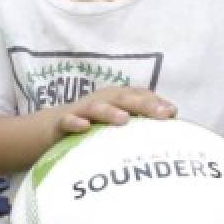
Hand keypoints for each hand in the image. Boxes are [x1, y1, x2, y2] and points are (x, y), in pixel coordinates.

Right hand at [55, 87, 175, 134]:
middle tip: (161, 115)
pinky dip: (76, 123)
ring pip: (97, 108)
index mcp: (116, 99)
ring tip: (125, 119)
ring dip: (110, 112)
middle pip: (123, 98)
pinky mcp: (62, 123)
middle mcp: (101, 101)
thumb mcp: (115, 123)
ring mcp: (81, 110)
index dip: (156, 102)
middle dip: (143, 104)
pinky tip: (85, 128)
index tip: (172, 114)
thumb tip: (170, 124)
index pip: (139, 95)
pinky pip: (69, 122)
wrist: (50, 128)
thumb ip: (140, 122)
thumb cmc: (92, 126)